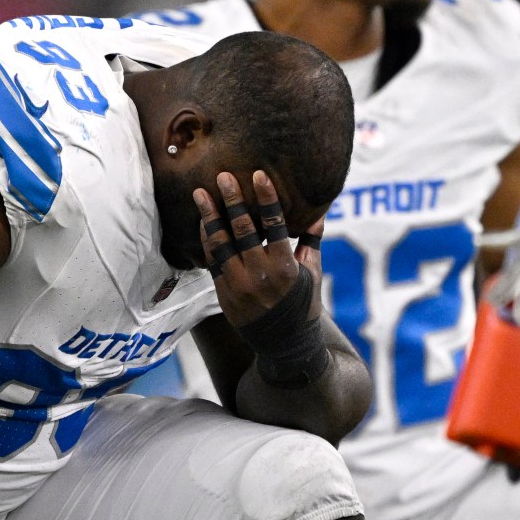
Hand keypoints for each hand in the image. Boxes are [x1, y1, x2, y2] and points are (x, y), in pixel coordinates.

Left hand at [195, 170, 314, 329]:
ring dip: (209, 216)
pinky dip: (206, 239)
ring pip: (221, 244)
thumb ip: (312, 241)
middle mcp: (261, 275)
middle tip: (222, 175)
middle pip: (243, 229)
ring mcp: (239, 285)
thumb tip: (320, 211)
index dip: (266, 198)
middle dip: (232, 200)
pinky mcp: (225, 293)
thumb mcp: (312, 273)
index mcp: (286, 267)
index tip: (258, 174)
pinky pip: (212, 260)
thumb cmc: (303, 304)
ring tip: (199, 192)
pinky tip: (202, 221)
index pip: (274, 224)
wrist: (285, 345)